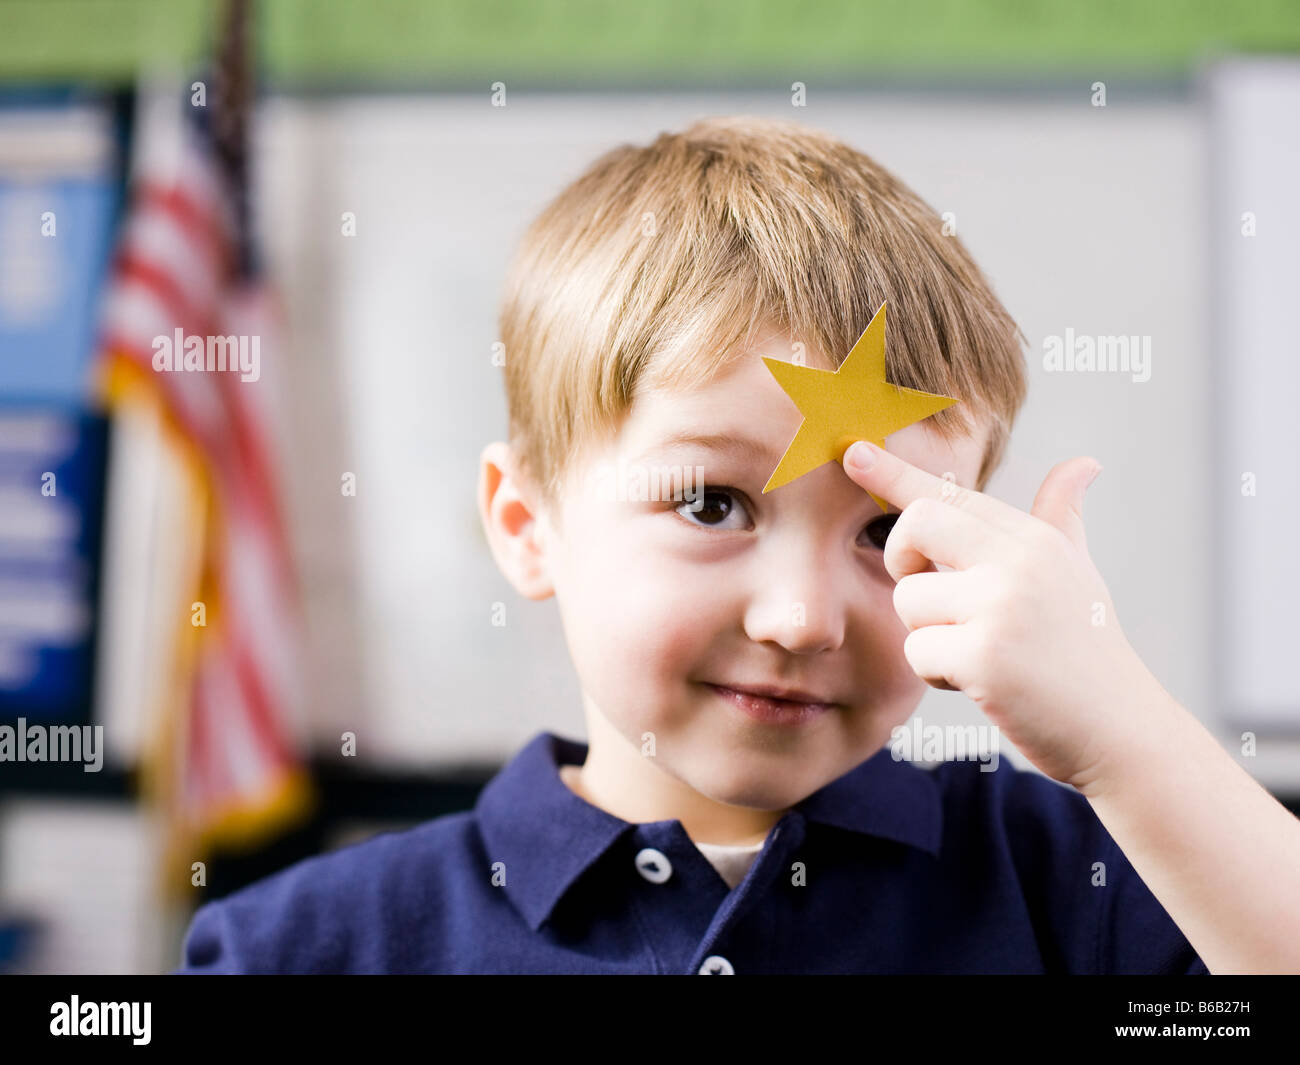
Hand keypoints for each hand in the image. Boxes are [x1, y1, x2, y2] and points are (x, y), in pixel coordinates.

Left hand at [842, 440, 1162, 791]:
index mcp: (1034, 539)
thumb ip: (1063, 518)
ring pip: (907, 600)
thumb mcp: (1078, 574)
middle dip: (903, 561)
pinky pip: (916, 651)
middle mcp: (1019, 561)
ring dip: (928, 636)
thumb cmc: (1088, 651)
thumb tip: (1083, 464)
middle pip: (915, 525)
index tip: (852, 452)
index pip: (951, 494)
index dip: (894, 472)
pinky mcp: (984, 656)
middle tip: (935, 597)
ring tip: (978, 655)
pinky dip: (937, 674)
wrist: (1121, 731)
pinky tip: (980, 684)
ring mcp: (1001, 606)